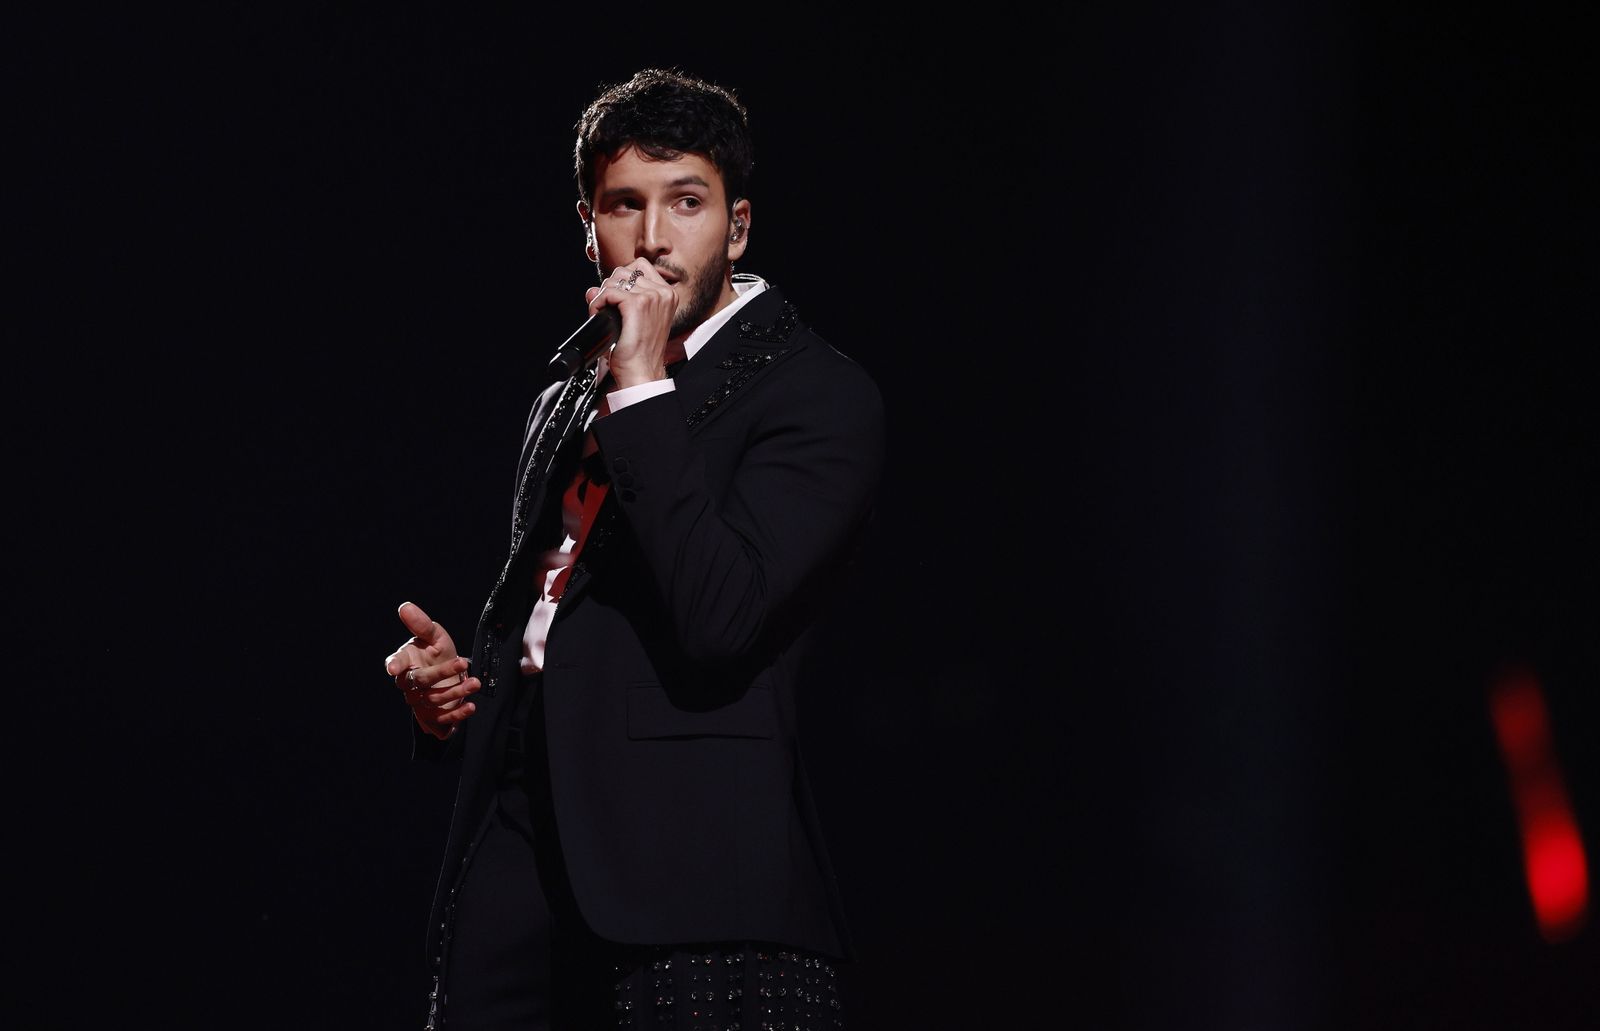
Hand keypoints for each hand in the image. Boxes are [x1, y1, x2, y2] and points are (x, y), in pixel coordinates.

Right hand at [383, 601, 479, 739]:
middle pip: (420, 680)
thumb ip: (421, 624)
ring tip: (475, 683)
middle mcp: (409, 684)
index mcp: (405, 662)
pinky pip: (442, 719)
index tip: (394, 668)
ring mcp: (419, 702)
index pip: (397, 662)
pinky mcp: (432, 717)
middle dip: (441, 672)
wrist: (450, 677)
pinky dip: (457, 714)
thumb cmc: (438, 653)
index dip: (395, 665)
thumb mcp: (434, 636)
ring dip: (456, 691)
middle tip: (464, 663)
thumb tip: (404, 607)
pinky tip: (471, 707)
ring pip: (434, 699)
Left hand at [586, 260, 677, 388]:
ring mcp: (652, 297)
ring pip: (615, 280)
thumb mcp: (633, 320)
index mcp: (668, 295)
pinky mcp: (637, 304)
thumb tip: (593, 289)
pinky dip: (598, 304)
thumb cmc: (639, 352)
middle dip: (610, 287)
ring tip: (603, 313)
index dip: (622, 280)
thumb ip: (616, 298)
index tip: (616, 298)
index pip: (640, 266)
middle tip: (606, 308)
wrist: (641, 371)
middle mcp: (663, 293)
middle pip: (624, 271)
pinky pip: (608, 292)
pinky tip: (600, 316)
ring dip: (603, 296)